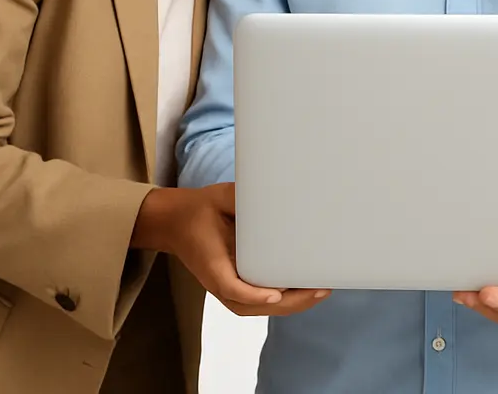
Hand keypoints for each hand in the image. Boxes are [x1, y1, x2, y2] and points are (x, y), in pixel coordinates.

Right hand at [132, 183, 330, 316]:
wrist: (177, 222)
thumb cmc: (201, 209)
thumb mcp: (220, 198)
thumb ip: (242, 198)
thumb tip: (276, 191)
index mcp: (211, 262)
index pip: (231, 286)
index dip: (254, 294)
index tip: (277, 294)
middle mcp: (219, 281)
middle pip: (252, 305)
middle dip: (289, 302)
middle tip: (320, 288)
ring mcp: (226, 286)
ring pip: (258, 308)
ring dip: (290, 305)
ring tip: (320, 291)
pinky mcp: (235, 283)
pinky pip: (259, 299)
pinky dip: (283, 300)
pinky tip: (305, 291)